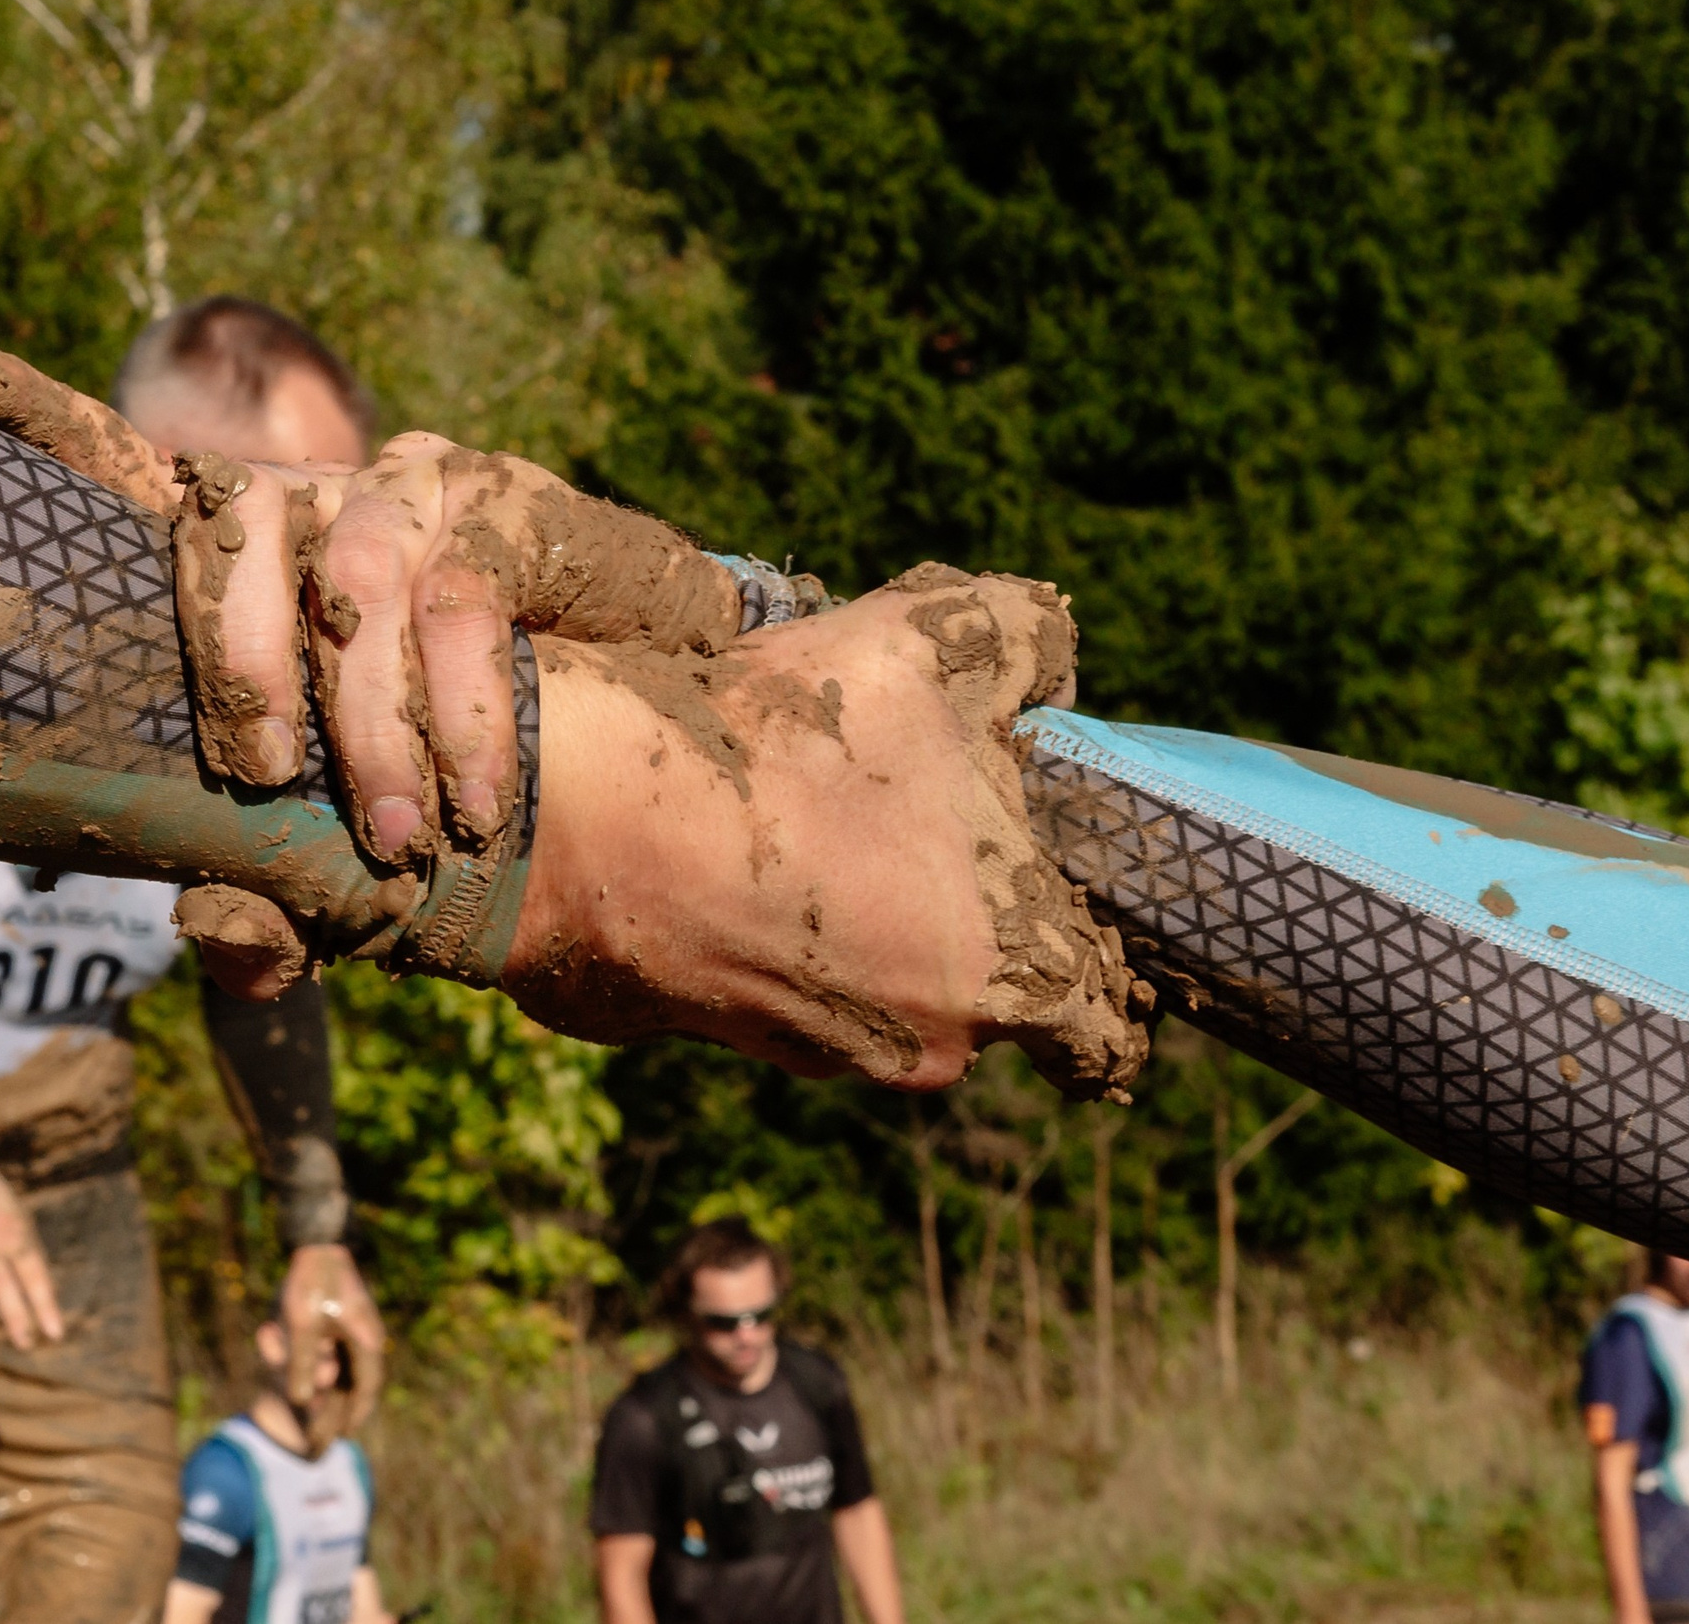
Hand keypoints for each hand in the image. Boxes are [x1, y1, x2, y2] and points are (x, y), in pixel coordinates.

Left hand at [0, 349, 760, 1000]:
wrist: (623, 696)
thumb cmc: (439, 758)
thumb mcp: (341, 835)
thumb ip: (274, 890)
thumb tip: (217, 941)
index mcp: (236, 560)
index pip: (120, 469)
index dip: (29, 414)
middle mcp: (304, 502)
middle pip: (226, 531)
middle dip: (237, 661)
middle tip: (259, 774)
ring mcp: (401, 490)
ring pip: (354, 584)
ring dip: (372, 726)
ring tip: (386, 839)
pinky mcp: (498, 506)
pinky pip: (465, 609)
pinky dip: (467, 722)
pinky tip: (476, 807)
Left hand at [277, 1244, 385, 1432]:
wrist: (319, 1239)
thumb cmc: (311, 1281)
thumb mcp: (302, 1326)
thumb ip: (302, 1365)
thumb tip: (301, 1401)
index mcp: (365, 1341)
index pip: (366, 1389)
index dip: (356, 1415)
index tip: (346, 1436)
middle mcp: (367, 1337)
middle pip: (360, 1380)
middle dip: (347, 1406)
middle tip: (339, 1431)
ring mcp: (359, 1326)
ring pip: (352, 1366)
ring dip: (341, 1387)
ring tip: (330, 1409)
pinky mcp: (348, 1316)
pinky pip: (345, 1351)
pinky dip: (335, 1367)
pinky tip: (325, 1376)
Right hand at [496, 568, 1149, 1092]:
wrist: (584, 817)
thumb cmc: (784, 741)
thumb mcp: (937, 639)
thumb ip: (1033, 637)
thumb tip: (1053, 655)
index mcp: (1013, 979)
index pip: (1104, 1041)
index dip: (1102, 973)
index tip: (1073, 919)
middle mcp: (927, 1047)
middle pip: (983, 994)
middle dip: (962, 910)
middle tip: (913, 810)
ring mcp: (818, 1052)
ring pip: (880, 988)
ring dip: (865, 917)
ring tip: (809, 807)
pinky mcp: (722, 1037)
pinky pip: (783, 982)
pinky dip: (778, 927)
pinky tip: (737, 841)